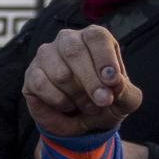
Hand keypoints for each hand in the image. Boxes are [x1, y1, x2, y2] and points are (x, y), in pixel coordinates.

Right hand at [22, 26, 143, 136]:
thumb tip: (115, 84)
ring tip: (87, 105)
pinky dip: (59, 101)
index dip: (105, 59)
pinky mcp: (32, 73)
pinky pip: (42, 85)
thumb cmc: (105, 102)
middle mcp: (68, 40)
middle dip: (91, 82)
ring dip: (77, 96)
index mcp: (94, 38)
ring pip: (60, 73)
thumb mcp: (125, 101)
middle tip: (103, 101)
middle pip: (74, 52)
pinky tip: (67, 105)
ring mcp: (46, 55)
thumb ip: (127, 92)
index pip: (96, 37)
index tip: (113, 82)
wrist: (80, 120)